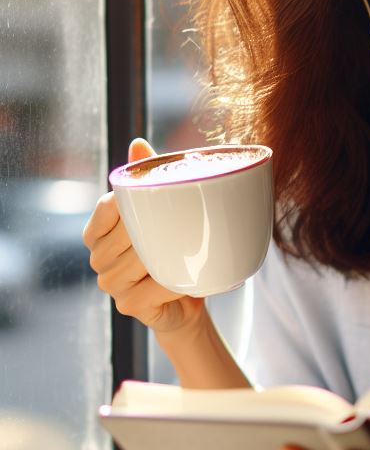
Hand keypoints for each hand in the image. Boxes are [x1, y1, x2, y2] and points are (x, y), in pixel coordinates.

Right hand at [83, 137, 206, 335]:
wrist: (190, 296)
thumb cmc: (174, 248)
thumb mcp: (164, 210)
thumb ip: (148, 177)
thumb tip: (137, 143)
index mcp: (99, 230)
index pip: (107, 208)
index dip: (132, 204)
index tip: (160, 202)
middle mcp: (98, 257)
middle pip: (124, 235)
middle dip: (156, 230)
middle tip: (187, 226)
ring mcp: (109, 283)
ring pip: (138, 262)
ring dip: (167, 257)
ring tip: (189, 252)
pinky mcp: (127, 306)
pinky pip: (152, 288)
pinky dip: (173, 282)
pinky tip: (186, 278)